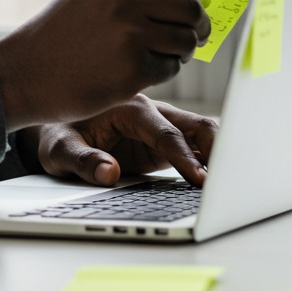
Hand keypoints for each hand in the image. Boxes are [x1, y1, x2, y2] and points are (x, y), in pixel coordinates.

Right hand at [0, 0, 208, 129]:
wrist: (22, 73)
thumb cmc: (57, 37)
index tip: (198, 3)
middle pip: (191, 7)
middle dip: (198, 25)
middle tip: (191, 38)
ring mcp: (128, 34)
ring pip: (186, 40)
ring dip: (180, 51)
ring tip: (159, 56)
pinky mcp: (131, 70)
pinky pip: (170, 69)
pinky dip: (161, 72)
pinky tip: (137, 73)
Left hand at [33, 95, 217, 186]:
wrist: (54, 128)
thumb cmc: (56, 134)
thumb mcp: (59, 149)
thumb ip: (83, 160)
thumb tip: (109, 174)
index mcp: (127, 107)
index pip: (164, 132)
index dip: (183, 156)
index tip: (200, 180)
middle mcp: (149, 112)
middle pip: (194, 124)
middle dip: (217, 149)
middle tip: (234, 180)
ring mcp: (159, 126)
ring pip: (200, 133)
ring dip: (220, 154)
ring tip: (237, 183)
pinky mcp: (162, 142)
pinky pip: (194, 148)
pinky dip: (211, 161)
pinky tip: (221, 182)